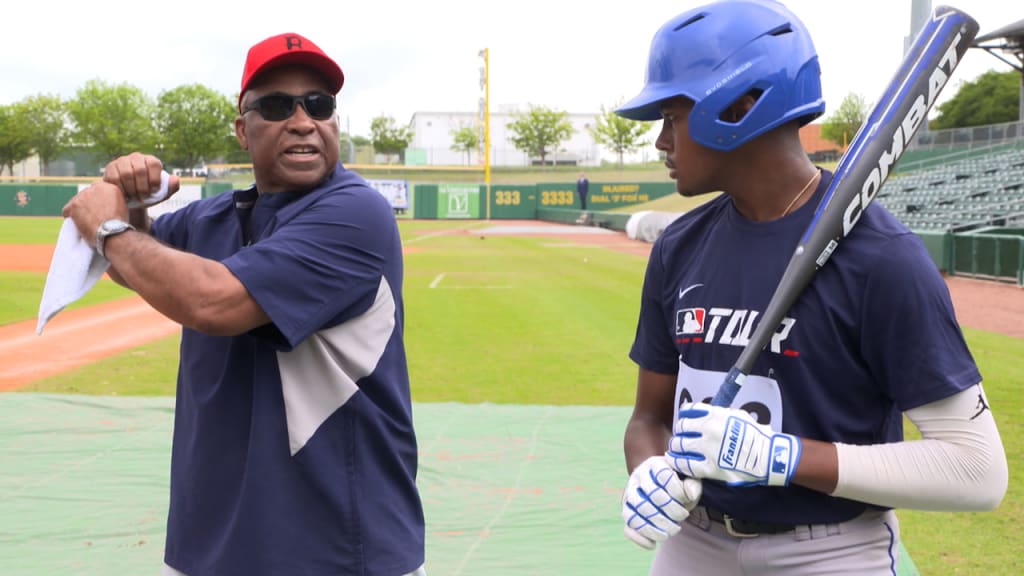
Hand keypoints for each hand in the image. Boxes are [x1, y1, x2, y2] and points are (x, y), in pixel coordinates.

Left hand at [62, 180, 128, 241]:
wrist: (111, 232)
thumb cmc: (119, 225)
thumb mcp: (122, 207)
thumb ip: (112, 200)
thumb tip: (105, 204)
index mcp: (109, 187)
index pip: (97, 190)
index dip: (97, 201)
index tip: (98, 209)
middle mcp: (95, 188)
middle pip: (86, 195)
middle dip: (87, 204)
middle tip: (92, 216)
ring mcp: (83, 195)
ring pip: (76, 202)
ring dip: (79, 210)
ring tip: (85, 222)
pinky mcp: (74, 204)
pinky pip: (67, 210)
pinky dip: (70, 216)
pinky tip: (77, 223)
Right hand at [102, 152, 178, 205]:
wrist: (130, 199)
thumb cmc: (149, 194)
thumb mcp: (162, 193)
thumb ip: (172, 187)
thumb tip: (175, 179)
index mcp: (151, 161)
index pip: (154, 164)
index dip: (154, 179)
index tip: (154, 192)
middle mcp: (136, 157)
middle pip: (140, 170)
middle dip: (142, 187)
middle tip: (143, 198)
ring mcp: (122, 161)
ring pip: (126, 173)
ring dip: (131, 189)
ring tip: (134, 198)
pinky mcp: (110, 168)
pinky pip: (114, 178)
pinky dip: (121, 189)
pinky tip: (124, 196)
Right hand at [621, 455, 701, 549]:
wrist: (656, 481)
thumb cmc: (677, 481)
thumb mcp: (688, 477)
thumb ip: (693, 484)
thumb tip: (690, 494)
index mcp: (654, 464)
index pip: (664, 476)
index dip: (679, 492)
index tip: (688, 500)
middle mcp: (637, 478)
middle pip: (651, 496)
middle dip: (671, 511)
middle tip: (682, 517)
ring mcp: (628, 495)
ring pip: (636, 513)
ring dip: (656, 527)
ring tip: (672, 531)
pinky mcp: (626, 511)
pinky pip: (628, 528)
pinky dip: (640, 538)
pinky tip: (653, 544)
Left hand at [667, 402, 800, 486]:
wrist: (768, 457)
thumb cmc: (755, 436)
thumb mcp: (738, 416)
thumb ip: (719, 414)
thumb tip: (704, 414)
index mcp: (716, 415)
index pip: (689, 411)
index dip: (684, 416)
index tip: (684, 421)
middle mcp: (709, 430)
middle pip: (682, 428)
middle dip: (680, 432)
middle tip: (681, 438)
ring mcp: (708, 449)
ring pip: (679, 445)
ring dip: (676, 447)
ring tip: (676, 450)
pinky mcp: (709, 467)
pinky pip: (685, 464)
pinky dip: (676, 462)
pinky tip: (674, 461)